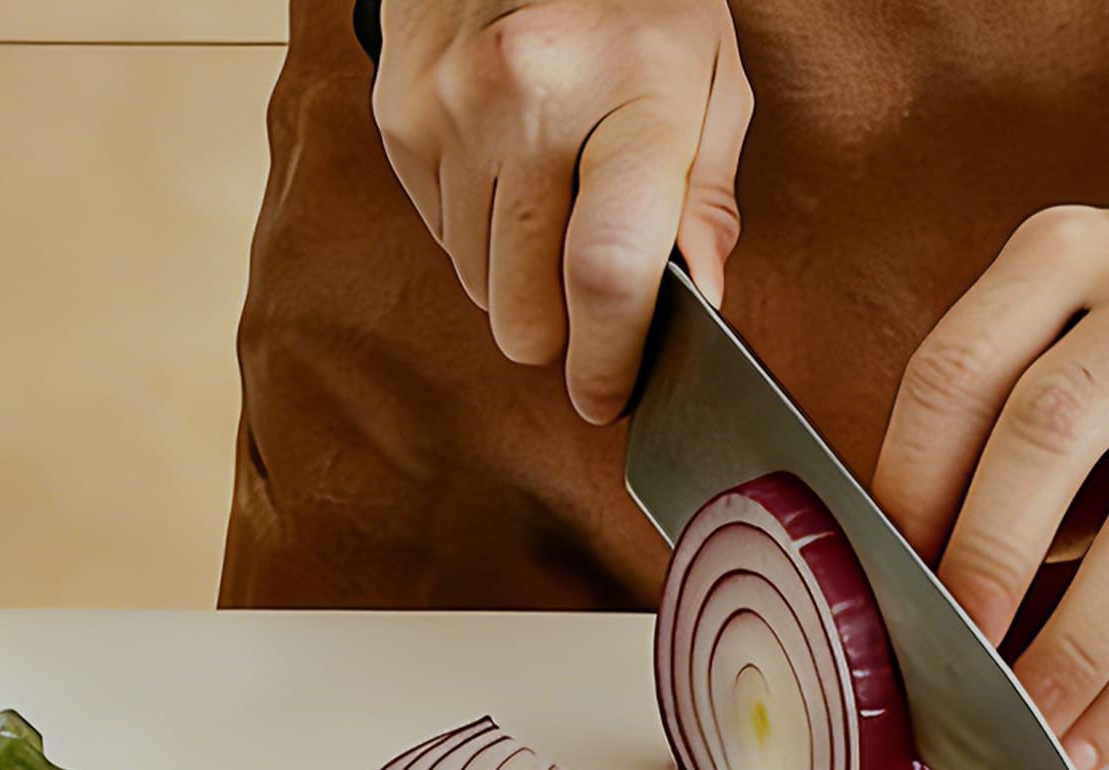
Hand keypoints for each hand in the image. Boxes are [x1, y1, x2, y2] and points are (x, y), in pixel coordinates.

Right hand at [369, 0, 751, 421]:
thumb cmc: (636, 0)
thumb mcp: (709, 76)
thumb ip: (706, 195)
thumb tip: (696, 300)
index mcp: (631, 92)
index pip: (609, 272)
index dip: (610, 358)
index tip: (611, 391)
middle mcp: (528, 103)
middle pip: (526, 307)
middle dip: (563, 337)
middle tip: (593, 314)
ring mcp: (450, 110)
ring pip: (477, 283)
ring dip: (519, 281)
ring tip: (556, 210)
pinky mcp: (399, 116)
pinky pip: (438, 234)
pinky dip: (479, 232)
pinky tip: (511, 172)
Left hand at [870, 105, 1108, 769]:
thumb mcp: (1039, 315)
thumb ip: (974, 420)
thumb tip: (895, 581)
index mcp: (1066, 252)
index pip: (962, 370)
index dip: (911, 481)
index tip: (878, 572)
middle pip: (1052, 434)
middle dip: (988, 557)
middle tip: (944, 651)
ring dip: (1078, 647)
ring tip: (1022, 722)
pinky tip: (1092, 735)